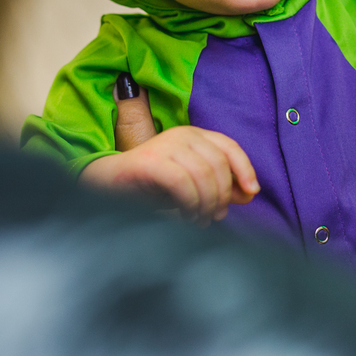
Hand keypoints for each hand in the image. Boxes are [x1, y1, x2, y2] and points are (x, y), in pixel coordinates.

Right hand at [80, 73, 259, 223]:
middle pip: (218, 165)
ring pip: (203, 175)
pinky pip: (182, 183)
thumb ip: (218, 186)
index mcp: (193, 135)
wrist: (105, 185)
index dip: (245, 168)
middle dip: (221, 196)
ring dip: (205, 205)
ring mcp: (164, 145)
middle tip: (213, 217)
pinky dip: (189, 204)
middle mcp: (181, 134)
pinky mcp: (150, 161)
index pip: (229, 146)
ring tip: (197, 220)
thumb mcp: (189, 185)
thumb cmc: (150, 187)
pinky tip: (184, 216)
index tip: (250, 193)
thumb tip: (249, 193)